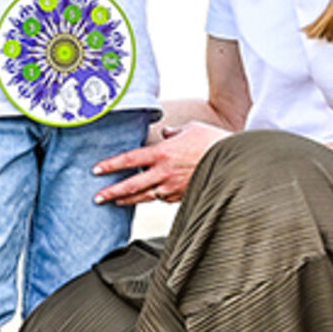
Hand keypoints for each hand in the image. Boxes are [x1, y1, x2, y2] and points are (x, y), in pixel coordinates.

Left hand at [90, 122, 231, 205]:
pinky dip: (154, 198)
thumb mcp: (191, 129)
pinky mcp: (184, 196)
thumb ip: (175, 132)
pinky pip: (164, 199)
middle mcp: (164, 173)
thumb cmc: (214, 142)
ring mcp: (173, 188)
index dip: (111, 165)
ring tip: (115, 202)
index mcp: (162, 153)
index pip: (129, 160)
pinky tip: (148, 198)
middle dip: (112, 191)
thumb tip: (168, 133)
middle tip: (97, 197)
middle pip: (132, 185)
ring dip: (128, 200)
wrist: (236, 162)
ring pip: (145, 197)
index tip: (96, 170)